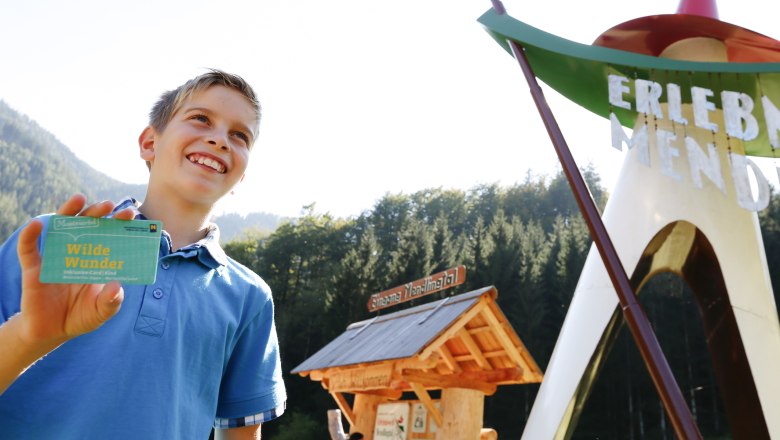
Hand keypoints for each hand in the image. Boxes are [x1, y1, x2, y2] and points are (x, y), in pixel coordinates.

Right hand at [16, 194, 134, 345]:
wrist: (51, 332)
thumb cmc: (80, 317)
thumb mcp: (101, 312)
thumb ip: (110, 302)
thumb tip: (116, 286)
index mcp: (95, 260)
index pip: (108, 236)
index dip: (118, 224)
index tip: (131, 213)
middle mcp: (76, 253)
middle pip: (87, 226)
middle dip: (98, 213)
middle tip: (110, 204)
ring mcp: (54, 258)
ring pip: (60, 228)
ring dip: (68, 212)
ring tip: (79, 199)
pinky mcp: (33, 269)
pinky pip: (28, 249)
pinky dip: (30, 236)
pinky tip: (37, 224)